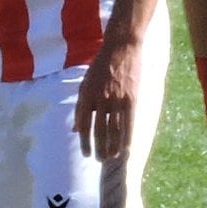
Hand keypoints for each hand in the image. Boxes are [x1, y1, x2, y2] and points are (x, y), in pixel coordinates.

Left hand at [72, 39, 140, 163]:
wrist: (121, 47)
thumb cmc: (101, 66)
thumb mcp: (85, 84)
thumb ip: (80, 107)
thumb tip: (75, 129)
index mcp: (86, 95)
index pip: (84, 125)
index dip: (84, 142)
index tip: (86, 154)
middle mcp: (100, 99)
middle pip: (99, 130)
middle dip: (99, 148)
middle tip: (99, 160)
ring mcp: (116, 99)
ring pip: (114, 129)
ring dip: (113, 146)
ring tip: (112, 157)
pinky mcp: (131, 98)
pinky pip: (129, 122)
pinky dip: (127, 137)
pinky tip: (126, 148)